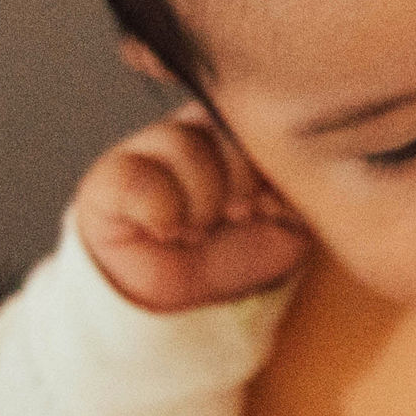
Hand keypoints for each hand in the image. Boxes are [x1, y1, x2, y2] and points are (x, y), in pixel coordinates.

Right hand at [74, 103, 308, 311]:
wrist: (188, 300)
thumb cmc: (240, 254)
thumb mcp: (291, 226)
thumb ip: (303, 192)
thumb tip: (305, 174)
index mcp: (239, 134)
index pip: (259, 115)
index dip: (270, 154)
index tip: (274, 200)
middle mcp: (194, 130)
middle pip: (222, 121)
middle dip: (241, 177)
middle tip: (240, 213)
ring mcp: (150, 148)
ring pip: (183, 143)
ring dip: (204, 199)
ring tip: (200, 229)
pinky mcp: (110, 178)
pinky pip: (137, 177)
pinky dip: (161, 211)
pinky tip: (167, 231)